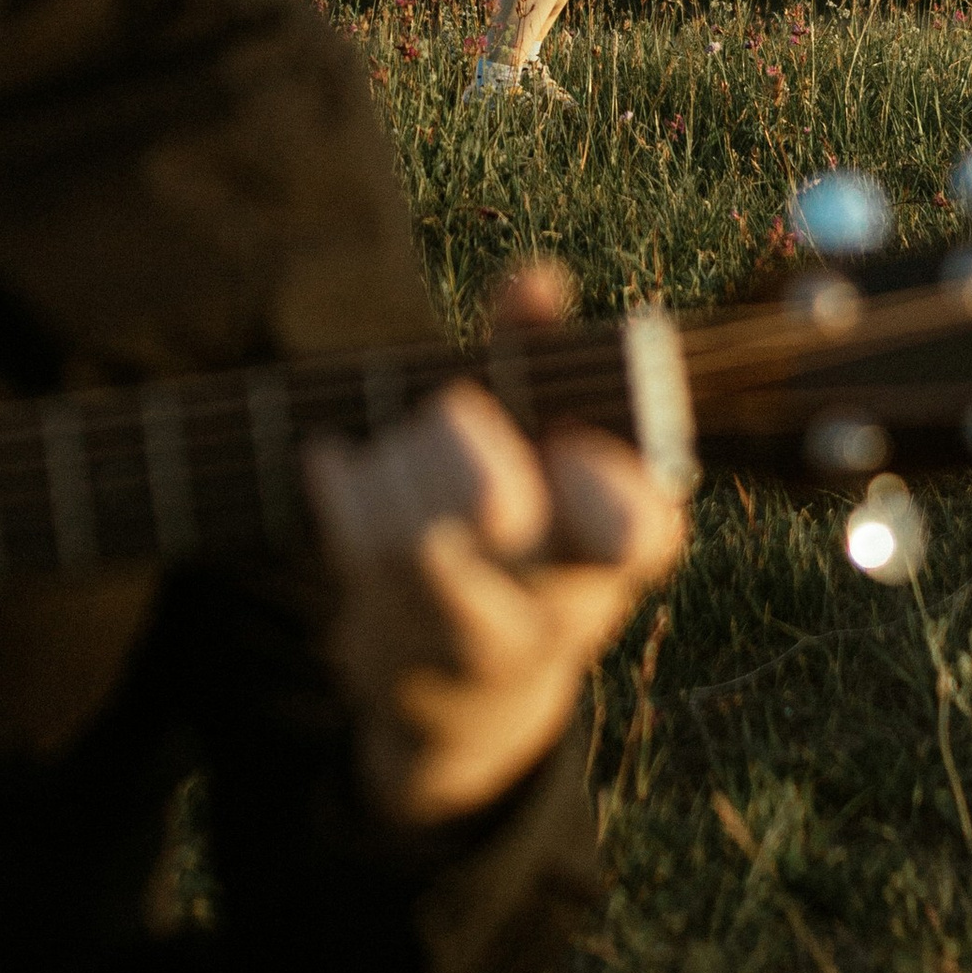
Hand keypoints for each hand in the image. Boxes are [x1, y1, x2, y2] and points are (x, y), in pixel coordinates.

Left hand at [304, 322, 687, 824]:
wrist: (470, 692)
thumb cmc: (522, 534)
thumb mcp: (549, 455)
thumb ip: (542, 359)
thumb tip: (535, 279)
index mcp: (619, 548)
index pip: (637, 529)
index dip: (600, 481)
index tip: (565, 444)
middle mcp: (559, 607)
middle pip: (497, 515)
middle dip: (454, 443)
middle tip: (451, 413)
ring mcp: (476, 643)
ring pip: (413, 538)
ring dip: (392, 463)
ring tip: (393, 446)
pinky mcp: (399, 658)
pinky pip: (355, 559)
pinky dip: (341, 488)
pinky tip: (334, 463)